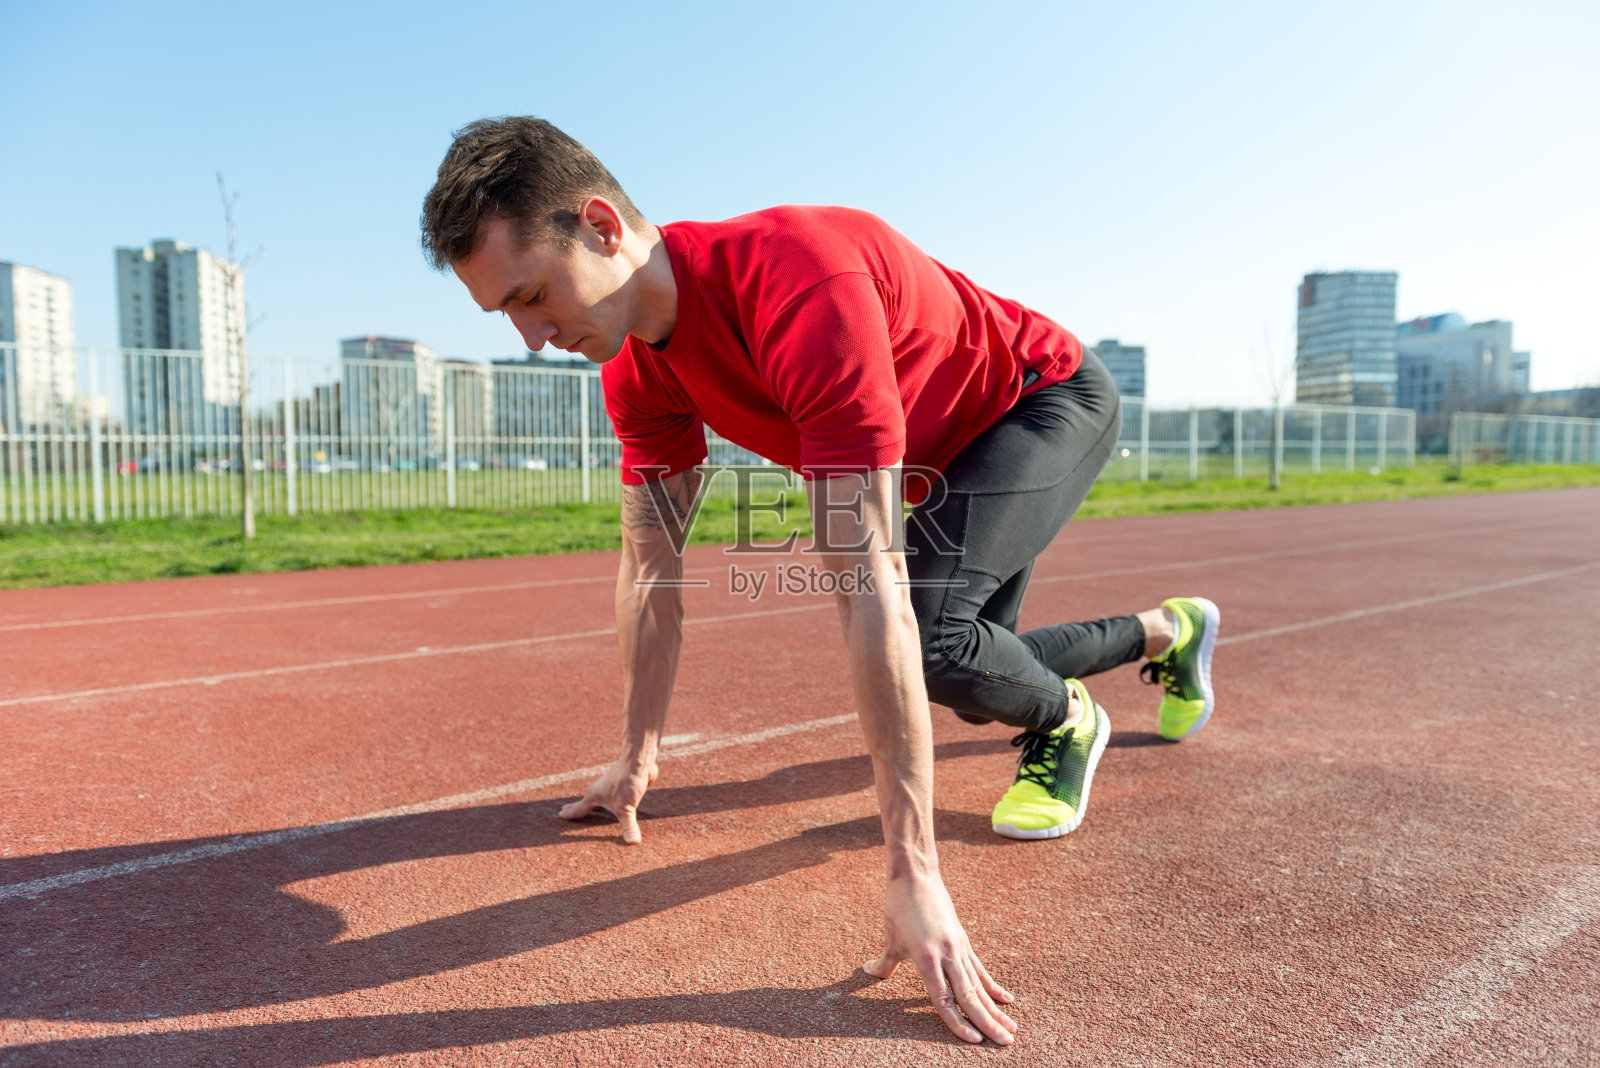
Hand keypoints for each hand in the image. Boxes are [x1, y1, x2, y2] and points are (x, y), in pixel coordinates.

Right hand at [557, 757, 657, 843]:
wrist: (639, 761)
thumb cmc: (627, 782)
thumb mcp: (626, 808)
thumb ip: (628, 826)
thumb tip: (633, 843)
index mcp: (593, 796)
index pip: (578, 809)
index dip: (569, 814)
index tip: (560, 815)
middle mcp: (599, 790)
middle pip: (585, 802)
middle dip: (576, 808)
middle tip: (564, 809)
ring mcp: (610, 787)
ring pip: (598, 798)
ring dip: (593, 804)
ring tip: (590, 809)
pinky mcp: (622, 785)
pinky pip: (612, 797)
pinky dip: (608, 802)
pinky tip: (614, 803)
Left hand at [865, 873, 1015, 1044]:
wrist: (917, 876)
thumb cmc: (899, 907)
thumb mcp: (890, 938)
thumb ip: (883, 962)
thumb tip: (869, 972)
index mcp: (927, 959)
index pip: (944, 999)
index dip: (957, 1022)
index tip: (972, 1041)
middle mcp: (947, 956)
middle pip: (969, 996)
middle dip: (987, 1022)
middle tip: (1005, 1043)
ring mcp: (958, 949)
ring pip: (979, 985)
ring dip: (995, 1009)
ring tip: (1012, 1029)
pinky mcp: (964, 942)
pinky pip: (980, 969)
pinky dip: (992, 986)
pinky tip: (1007, 1000)